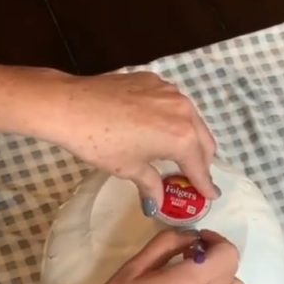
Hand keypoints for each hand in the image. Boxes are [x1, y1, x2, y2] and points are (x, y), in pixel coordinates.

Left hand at [29, 70, 218, 210]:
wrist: (71, 105)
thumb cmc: (101, 143)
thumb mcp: (130, 168)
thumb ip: (152, 184)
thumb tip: (158, 202)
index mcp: (182, 137)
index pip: (199, 167)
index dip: (205, 184)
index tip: (212, 195)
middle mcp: (184, 111)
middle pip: (203, 141)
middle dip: (202, 161)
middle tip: (195, 177)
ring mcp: (170, 91)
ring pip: (192, 119)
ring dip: (191, 138)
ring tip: (179, 153)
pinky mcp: (154, 80)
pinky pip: (174, 103)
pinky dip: (174, 119)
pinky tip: (159, 128)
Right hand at [69, 229, 243, 283]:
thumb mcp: (134, 266)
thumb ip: (166, 244)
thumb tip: (190, 237)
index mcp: (188, 283)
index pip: (227, 255)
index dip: (216, 240)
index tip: (197, 239)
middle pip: (233, 270)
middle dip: (218, 254)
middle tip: (191, 253)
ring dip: (221, 275)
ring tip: (192, 274)